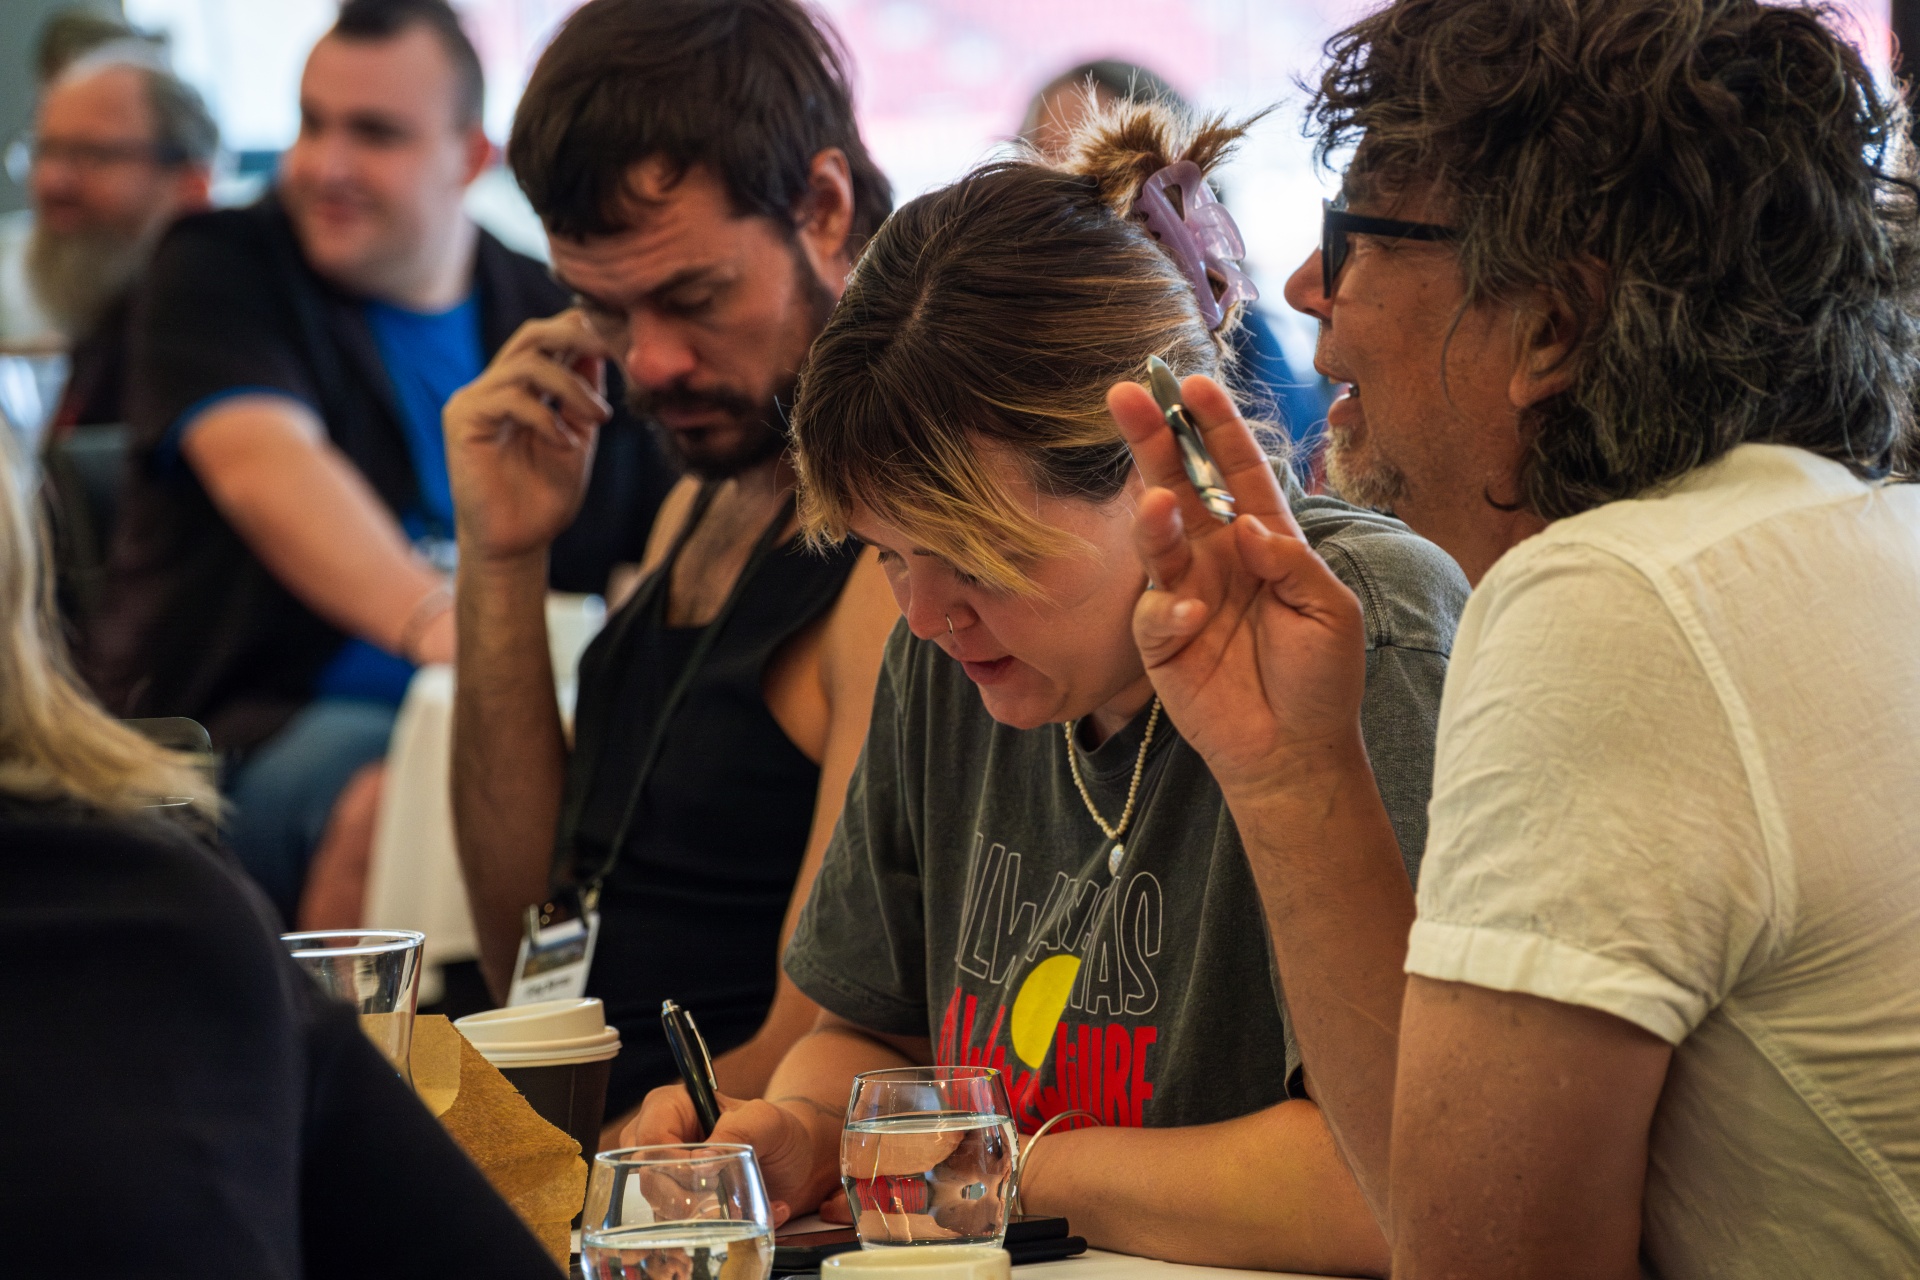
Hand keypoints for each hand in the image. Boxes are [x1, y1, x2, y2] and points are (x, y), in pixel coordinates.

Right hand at [445, 310, 612, 564]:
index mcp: (522, 387)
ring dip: (572, 388)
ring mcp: (475, 400)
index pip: (549, 339)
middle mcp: (495, 386)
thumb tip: (600, 350)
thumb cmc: (545, 497)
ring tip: (598, 419)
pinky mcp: (462, 420)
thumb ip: (584, 396)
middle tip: (614, 352)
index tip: (624, 345)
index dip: (585, 332)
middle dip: (578, 336)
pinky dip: (546, 418)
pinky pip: (509, 398)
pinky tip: (565, 444)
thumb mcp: (578, 436)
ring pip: (527, 363)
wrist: (518, 544)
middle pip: (533, 334)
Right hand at [622, 1083, 825, 1225]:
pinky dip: (703, 1235)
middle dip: (680, 1198)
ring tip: (731, 1213)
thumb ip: (739, 1130)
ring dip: (694, 1220)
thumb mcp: (767, 1122)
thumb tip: (702, 1161)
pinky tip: (736, 1225)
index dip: (670, 1163)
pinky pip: (671, 1230)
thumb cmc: (778, 1133)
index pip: (648, 1137)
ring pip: (653, 1207)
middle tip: (716, 1205)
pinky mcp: (675, 1208)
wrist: (799, 1166)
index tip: (702, 1178)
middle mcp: (657, 1142)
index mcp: (671, 1107)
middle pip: (643, 1176)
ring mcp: (664, 1178)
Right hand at [1106, 375, 1370, 798]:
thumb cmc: (1321, 680)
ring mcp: (1184, 596)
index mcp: (1263, 541)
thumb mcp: (1330, 613)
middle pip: (1178, 486)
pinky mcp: (1160, 642)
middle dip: (1152, 441)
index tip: (1194, 385)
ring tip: (1157, 505)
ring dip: (1153, 518)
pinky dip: (1165, 609)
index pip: (1236, 471)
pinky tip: (1190, 619)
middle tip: (1126, 396)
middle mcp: (1217, 558)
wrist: (1296, 752)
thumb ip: (1293, 564)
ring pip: (1156, 540)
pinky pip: (1151, 612)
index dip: (1216, 427)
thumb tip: (1245, 525)